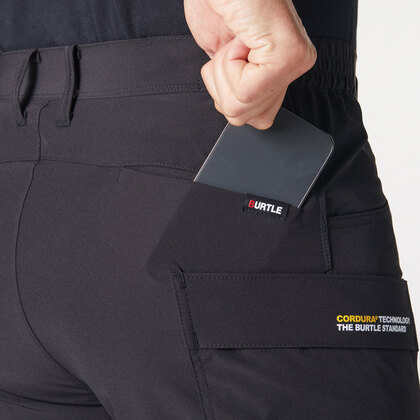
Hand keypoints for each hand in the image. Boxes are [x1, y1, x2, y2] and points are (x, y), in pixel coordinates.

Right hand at [184, 0, 316, 128]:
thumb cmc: (217, 5)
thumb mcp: (223, 60)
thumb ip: (238, 90)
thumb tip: (240, 115)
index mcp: (282, 66)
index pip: (255, 119)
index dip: (228, 93)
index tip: (231, 55)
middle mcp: (296, 63)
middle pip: (246, 119)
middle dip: (223, 85)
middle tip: (232, 46)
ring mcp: (295, 60)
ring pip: (240, 108)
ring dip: (222, 71)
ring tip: (234, 37)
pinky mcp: (287, 54)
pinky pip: (244, 93)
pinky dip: (224, 64)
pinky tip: (237, 35)